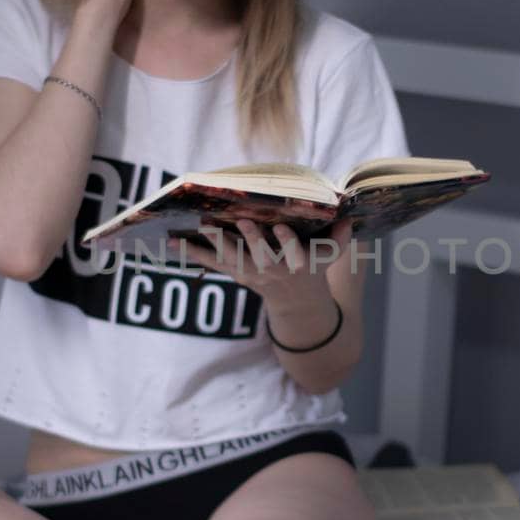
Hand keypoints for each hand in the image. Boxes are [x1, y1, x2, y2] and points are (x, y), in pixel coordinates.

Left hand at [170, 217, 350, 315]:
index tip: (283, 228)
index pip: (294, 253)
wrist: (295, 302)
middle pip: (261, 256)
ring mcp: (251, 273)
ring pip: (232, 258)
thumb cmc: (312, 267)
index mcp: (297, 264)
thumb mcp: (330, 256)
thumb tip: (348, 217)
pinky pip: (210, 263)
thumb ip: (339, 238)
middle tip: (241, 222)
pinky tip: (170, 241)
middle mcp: (272, 270)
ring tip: (202, 226)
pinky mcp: (234, 273)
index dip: (288, 242)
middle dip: (252, 240)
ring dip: (216, 243)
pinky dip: (190, 253)